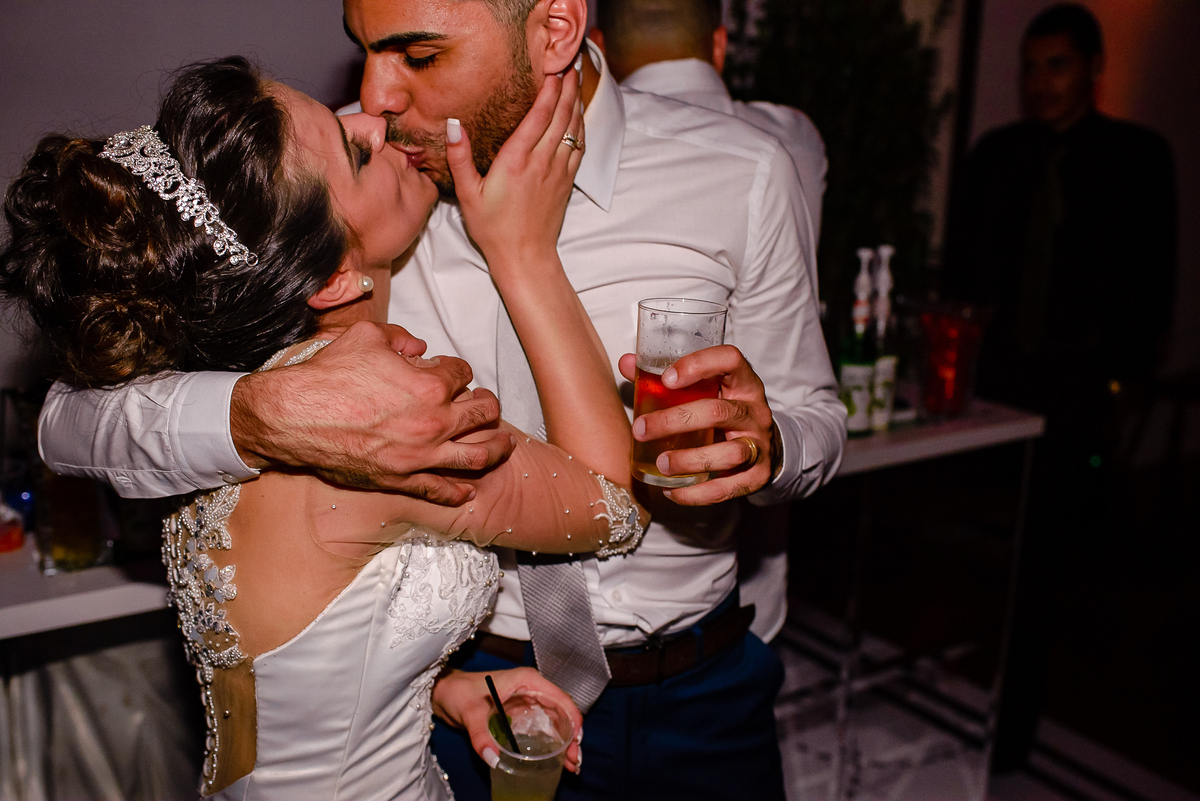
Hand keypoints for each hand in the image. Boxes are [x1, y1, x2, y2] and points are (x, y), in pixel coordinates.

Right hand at [231, 320, 514, 504]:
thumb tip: (418, 348)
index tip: (451, 373)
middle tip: (487, 405)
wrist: (294, 415)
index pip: (462, 373)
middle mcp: (434, 421)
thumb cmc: (328, 374)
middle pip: (483, 414)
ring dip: (497, 448)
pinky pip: (440, 490)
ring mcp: (421, 454)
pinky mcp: (402, 479)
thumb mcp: (366, 337)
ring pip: (478, 456)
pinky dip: (459, 492)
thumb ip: (400, 338)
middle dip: (488, 406)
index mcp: (430, 384)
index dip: (458, 370)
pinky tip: (469, 490)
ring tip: (505, 444)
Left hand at [431, 667, 582, 773]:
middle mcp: (532, 689)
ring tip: (571, 765)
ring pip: (556, 721)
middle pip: (562, 712)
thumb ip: (481, 736)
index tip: (576, 743)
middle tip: (574, 761)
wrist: (444, 693)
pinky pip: (544, 727)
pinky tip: (557, 760)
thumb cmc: (458, 693)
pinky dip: (553, 742)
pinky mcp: (522, 713)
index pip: (560, 698)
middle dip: (572, 736)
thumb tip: (493, 760)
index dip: (573, 720)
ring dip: (565, 742)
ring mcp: (528, 701)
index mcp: (527, 681)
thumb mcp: (470, 714)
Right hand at [446, 69, 583, 276]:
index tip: (553, 69)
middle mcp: (542, 162)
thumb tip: (453, 124)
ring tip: (578, 82)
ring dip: (576, 103)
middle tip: (571, 65)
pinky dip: (580, 128)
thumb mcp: (467, 194)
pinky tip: (579, 117)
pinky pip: (579, 148)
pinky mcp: (566, 183)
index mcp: (516, 161)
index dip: (549, 89)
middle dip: (568, 88)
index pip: (538, 115)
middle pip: (561, 116)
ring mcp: (558, 172)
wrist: (525, 257)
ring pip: (573, 129)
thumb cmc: (493, 228)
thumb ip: (459, 157)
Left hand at [619, 345, 775, 504]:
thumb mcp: (704, 390)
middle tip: (641, 429)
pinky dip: (697, 494)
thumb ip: (665, 377)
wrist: (763, 446)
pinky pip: (728, 488)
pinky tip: (672, 491)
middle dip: (675, 421)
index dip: (699, 365)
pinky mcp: (758, 475)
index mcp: (742, 382)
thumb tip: (626, 363)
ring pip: (730, 453)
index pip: (730, 360)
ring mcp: (759, 445)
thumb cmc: (723, 410)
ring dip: (690, 461)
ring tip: (661, 464)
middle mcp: (754, 411)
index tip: (666, 379)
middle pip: (719, 411)